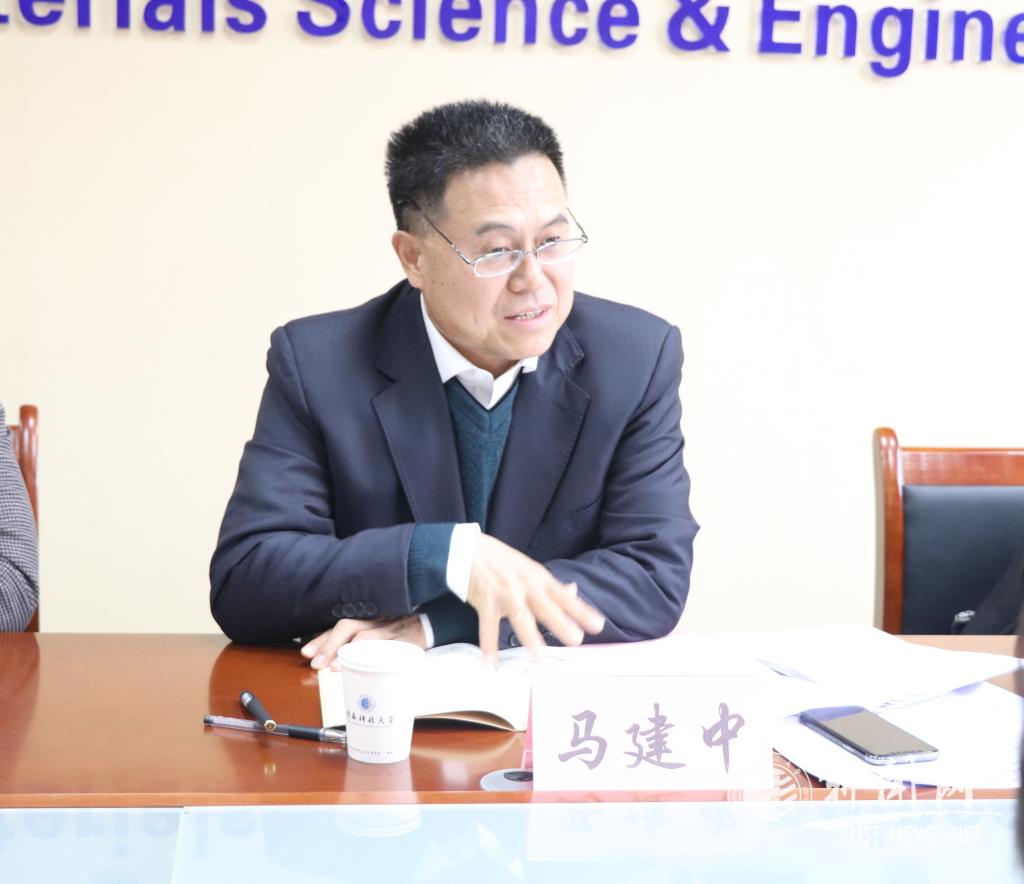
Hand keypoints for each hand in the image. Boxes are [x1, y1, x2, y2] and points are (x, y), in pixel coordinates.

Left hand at [300, 615, 425, 669]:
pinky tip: (366, 668)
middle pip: (349, 626)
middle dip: (330, 645)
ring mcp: (391, 631)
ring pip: (367, 638)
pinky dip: (376, 657)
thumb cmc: (400, 626)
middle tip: (317, 664)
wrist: (432, 620)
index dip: (322, 639)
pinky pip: (390, 649)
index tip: (307, 652)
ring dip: (349, 653)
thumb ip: (357, 638)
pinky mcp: (406, 641)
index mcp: (368, 617)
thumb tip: (329, 657)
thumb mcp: (378, 627)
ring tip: (335, 668)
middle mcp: (376, 620)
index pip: (340, 626)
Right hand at [467, 534, 604, 662]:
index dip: (581, 611)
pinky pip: (488, 625)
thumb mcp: (530, 568)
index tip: (598, 626)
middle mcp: (525, 585)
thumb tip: (573, 591)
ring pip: (519, 616)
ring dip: (528, 636)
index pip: (564, 596)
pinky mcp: (485, 599)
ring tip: (538, 656)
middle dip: (561, 622)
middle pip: (546, 606)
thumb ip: (551, 584)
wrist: (467, 548)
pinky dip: (488, 643)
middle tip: (576, 639)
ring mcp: (505, 592)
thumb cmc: (501, 561)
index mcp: (539, 578)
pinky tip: (491, 660)